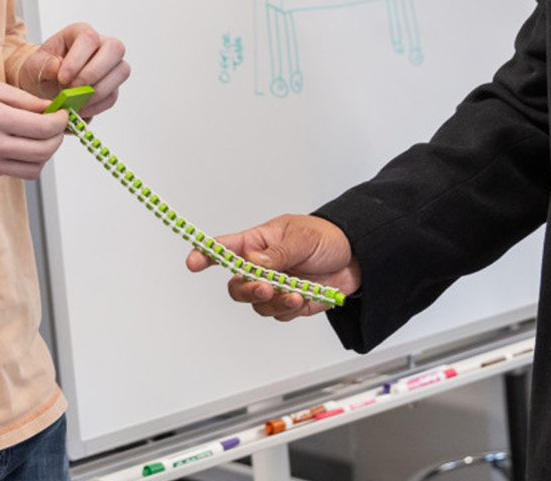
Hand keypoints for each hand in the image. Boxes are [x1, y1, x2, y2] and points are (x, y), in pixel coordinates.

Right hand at [0, 75, 68, 180]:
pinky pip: (10, 172)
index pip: (43, 128)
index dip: (60, 122)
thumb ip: (19, 99)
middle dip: (56, 139)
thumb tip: (47, 108)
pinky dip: (19, 160)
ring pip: (30, 170)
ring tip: (37, 138)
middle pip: (42, 153)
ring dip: (41, 155)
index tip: (63, 114)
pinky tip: (13, 144)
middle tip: (55, 127)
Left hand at [21, 23, 131, 117]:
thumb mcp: (34, 64)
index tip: (62, 78)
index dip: (78, 59)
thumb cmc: (42, 69)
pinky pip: (113, 95)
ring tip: (75, 101)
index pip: (89, 38)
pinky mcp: (112, 85)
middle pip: (115, 48)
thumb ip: (43, 64)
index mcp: (80, 33)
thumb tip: (57, 66)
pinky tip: (79, 108)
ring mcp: (110, 65)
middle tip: (73, 89)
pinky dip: (96, 105)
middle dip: (93, 73)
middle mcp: (101, 45)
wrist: (44, 86)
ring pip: (121, 71)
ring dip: (97, 91)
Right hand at [185, 214, 361, 321]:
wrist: (357, 259)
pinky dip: (288, 308)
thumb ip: (278, 252)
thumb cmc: (326, 238)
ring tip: (294, 293)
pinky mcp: (289, 304)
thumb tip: (254, 261)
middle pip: (237, 285)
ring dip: (273, 301)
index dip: (205, 255)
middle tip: (265, 287)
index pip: (224, 249)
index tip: (193, 261)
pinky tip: (302, 297)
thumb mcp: (302, 238)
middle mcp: (261, 267)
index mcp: (257, 243)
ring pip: (256, 304)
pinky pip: (278, 314)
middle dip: (248, 289)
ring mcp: (274, 287)